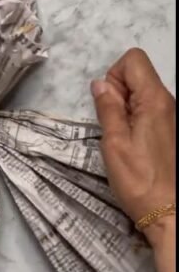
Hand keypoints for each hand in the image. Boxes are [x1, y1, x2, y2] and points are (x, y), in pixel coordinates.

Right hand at [91, 48, 176, 246]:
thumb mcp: (114, 142)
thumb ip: (107, 108)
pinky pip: (149, 111)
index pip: (133, 60)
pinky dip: (135, 120)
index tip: (108, 103)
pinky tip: (132, 145)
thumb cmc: (139, 180)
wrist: (170, 211)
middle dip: (117, 92)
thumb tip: (100, 84)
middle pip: (138, 75)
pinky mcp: (171, 130)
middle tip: (113, 125)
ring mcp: (172, 117)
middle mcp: (169, 103)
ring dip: (125, 108)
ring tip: (122, 138)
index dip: (114, 75)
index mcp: (155, 100)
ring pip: (142, 94)